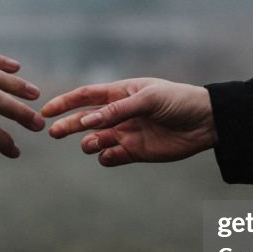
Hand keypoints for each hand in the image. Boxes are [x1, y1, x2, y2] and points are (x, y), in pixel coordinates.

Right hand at [42, 77, 216, 165]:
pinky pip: (112, 157)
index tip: (47, 110)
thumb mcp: (148, 99)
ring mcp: (126, 133)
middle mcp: (119, 113)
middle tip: (53, 133)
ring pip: (96, 139)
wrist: (206, 122)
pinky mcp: (135, 152)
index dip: (65, 102)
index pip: (86, 96)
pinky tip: (108, 155)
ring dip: (89, 142)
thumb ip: (117, 110)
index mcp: (120, 93)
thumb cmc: (178, 101)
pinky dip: (106, 158)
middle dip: (68, 125)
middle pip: (85, 119)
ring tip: (91, 143)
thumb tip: (87, 121)